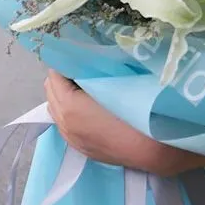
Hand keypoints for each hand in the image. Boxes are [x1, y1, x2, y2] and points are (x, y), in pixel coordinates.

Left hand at [44, 70, 204, 176]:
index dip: (66, 62)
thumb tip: (88, 57)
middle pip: (50, 91)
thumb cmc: (139, 111)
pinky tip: (89, 107)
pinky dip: (70, 112)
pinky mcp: (81, 149)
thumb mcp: (116, 83)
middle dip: (62, 78)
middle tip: (83, 68)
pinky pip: (65, 124)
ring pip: (56, 109)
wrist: (154, 150)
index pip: (55, 75)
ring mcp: (72, 139)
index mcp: (71, 106)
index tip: (79, 55)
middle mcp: (65, 124)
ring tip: (86, 87)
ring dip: (65, 96)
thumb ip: (96, 70)